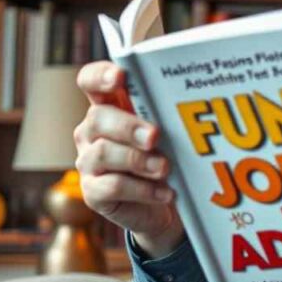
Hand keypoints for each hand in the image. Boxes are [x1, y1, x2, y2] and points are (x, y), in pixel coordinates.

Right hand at [74, 61, 183, 258]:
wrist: (164, 206)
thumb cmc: (166, 157)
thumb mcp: (169, 133)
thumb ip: (168, 115)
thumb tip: (192, 101)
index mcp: (110, 107)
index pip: (90, 81)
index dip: (100, 75)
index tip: (120, 76)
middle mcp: (92, 132)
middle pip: (97, 117)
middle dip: (128, 126)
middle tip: (155, 136)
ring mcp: (88, 162)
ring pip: (102, 153)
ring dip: (138, 160)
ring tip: (165, 168)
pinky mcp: (93, 192)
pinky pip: (111, 187)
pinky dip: (143, 190)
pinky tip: (165, 192)